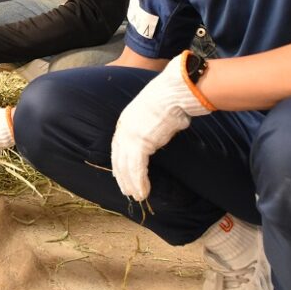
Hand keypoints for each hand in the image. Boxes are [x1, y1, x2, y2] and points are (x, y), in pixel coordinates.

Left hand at [111, 51, 215, 200]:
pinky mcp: (140, 143)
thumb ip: (150, 124)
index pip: (118, 146)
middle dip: (122, 176)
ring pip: (126, 166)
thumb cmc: (168, 100)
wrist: (172, 93)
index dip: (119, 162)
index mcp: (125, 121)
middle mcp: (124, 129)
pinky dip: (139, 182)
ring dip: (131, 184)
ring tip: (136, 196)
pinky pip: (137, 168)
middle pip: (118, 158)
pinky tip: (143, 192)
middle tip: (126, 191)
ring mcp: (130, 136)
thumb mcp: (153, 113)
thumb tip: (158, 131)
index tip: (120, 174)